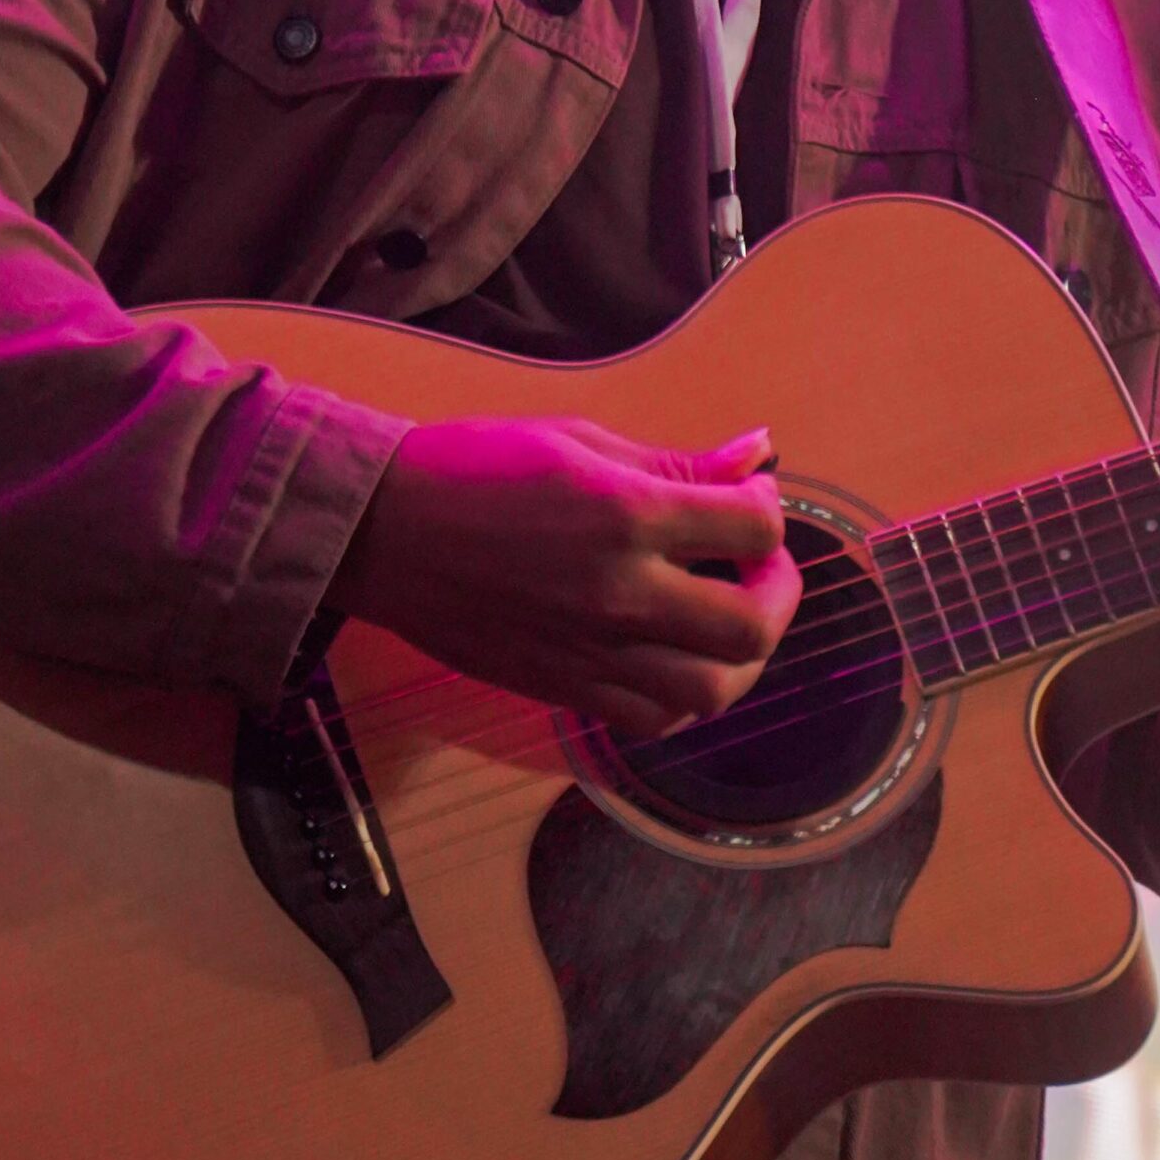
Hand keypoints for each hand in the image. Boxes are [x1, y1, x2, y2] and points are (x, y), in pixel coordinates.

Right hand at [326, 416, 799, 738]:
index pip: (755, 528)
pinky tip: (674, 653)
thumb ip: (676, 460)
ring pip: (712, 690)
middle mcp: (620, 594)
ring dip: (739, 653)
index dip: (767, 506)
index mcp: (626, 515)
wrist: (383, 530)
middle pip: (752, 626)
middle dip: (776, 590)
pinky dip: (683, 694)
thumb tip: (759, 450)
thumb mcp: (580, 440)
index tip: (748, 493)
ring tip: (722, 612)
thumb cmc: (476, 467)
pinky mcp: (563, 690)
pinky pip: (654, 719)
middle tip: (757, 564)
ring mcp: (591, 653)